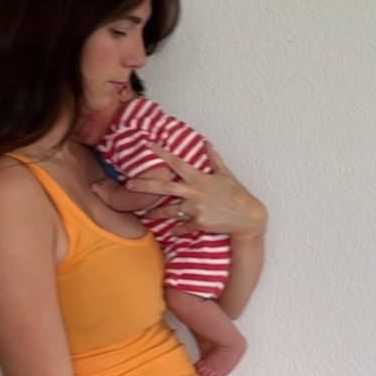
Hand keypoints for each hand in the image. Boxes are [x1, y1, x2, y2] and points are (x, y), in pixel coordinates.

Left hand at [93, 141, 266, 240]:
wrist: (247, 217)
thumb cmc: (237, 194)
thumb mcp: (226, 174)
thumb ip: (214, 159)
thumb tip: (206, 144)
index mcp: (199, 178)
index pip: (176, 162)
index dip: (161, 153)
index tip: (148, 145)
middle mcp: (194, 191)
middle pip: (163, 187)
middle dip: (144, 185)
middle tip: (128, 185)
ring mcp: (195, 208)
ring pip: (169, 211)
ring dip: (155, 213)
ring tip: (144, 215)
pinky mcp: (199, 223)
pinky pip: (183, 227)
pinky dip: (178, 229)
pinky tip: (173, 231)